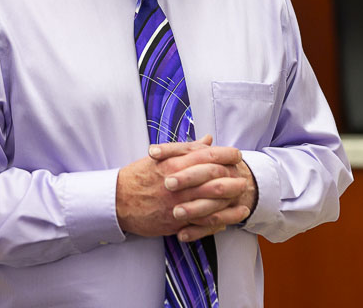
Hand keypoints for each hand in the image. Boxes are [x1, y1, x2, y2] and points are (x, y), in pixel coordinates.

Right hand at [115, 135, 252, 239]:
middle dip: (233, 179)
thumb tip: (208, 139)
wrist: (117, 200)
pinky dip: (216, 223)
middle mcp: (178, 182)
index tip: (237, 155)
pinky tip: (228, 221)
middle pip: (213, 178)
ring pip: (211, 202)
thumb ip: (187, 149)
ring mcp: (177, 203)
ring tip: (244, 201)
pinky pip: (200, 223)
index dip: (226, 154)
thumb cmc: (139, 176)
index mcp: (174, 163)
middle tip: (245, 179)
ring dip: (230, 202)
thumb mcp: (161, 156)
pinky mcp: (174, 222)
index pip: (207, 155)